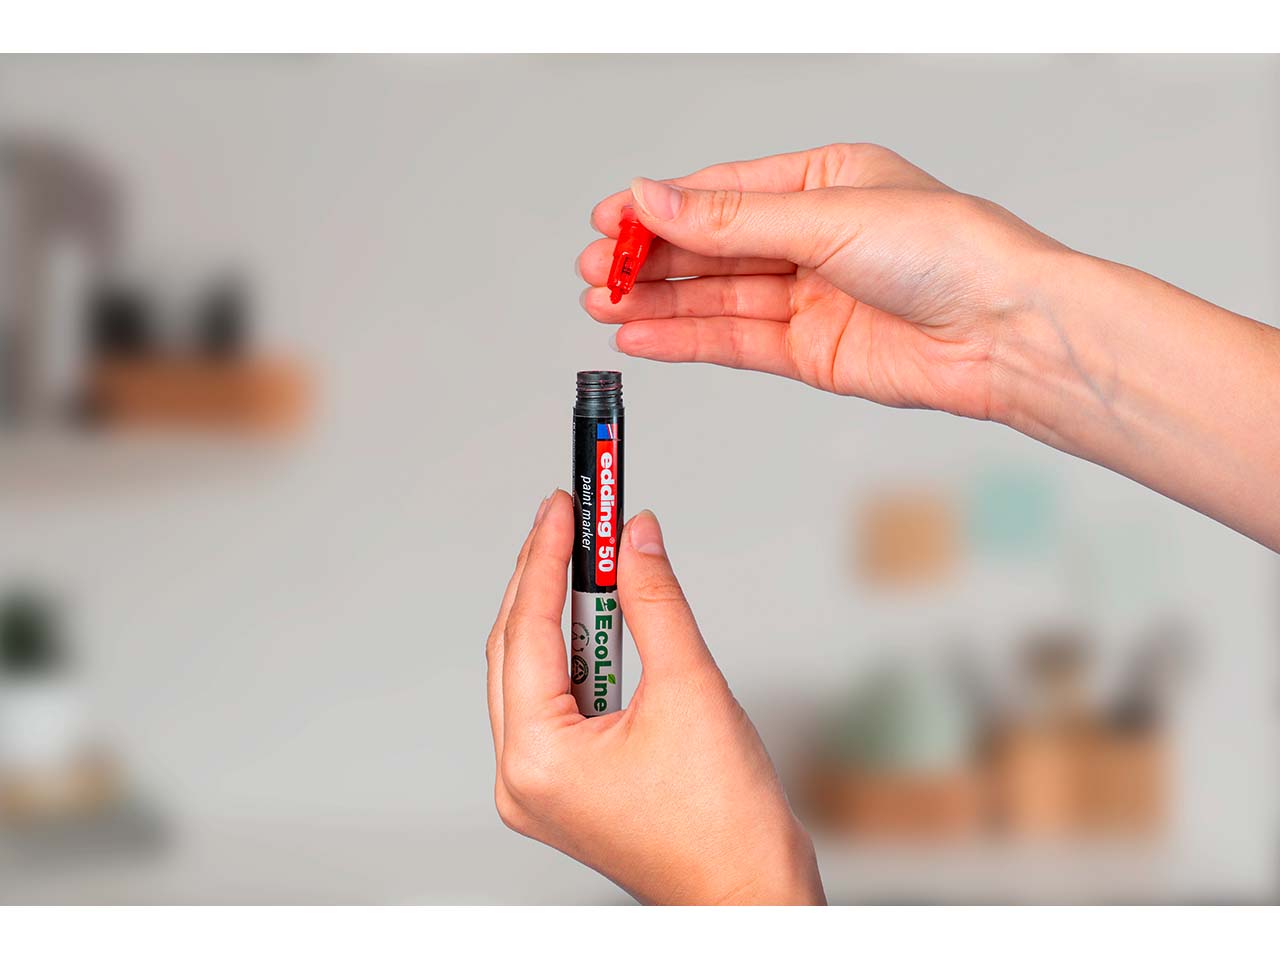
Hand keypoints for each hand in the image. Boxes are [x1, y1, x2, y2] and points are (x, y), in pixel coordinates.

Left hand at [485, 490, 824, 904]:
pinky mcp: (566, 788)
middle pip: (517, 648)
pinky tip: (603, 618)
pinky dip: (578, 655)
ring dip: (564, 615)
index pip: (528, 630)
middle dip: (545, 577)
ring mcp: (540, 788)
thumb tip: (638, 540)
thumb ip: (656, 602)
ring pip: (534, 674)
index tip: (564, 506)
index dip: (546, 557)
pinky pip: (556, 702)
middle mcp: (522, 777)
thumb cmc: (725, 823)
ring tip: (592, 557)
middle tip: (573, 519)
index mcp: (536, 759)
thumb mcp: (691, 689)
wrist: (749, 895)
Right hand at [577, 142, 1064, 421]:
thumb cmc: (950, 254)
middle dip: (651, 259)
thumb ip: (732, 219)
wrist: (1004, 334)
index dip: (660, 207)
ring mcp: (810, 298)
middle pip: (711, 247)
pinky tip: (644, 335)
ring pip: (716, 296)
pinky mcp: (810, 353)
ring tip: (604, 305)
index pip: (721, 193)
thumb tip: (654, 198)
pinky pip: (735, 340)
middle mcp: (813, 239)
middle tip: (596, 271)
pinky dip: (687, 338)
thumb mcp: (827, 218)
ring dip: (659, 301)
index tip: (609, 220)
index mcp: (823, 182)